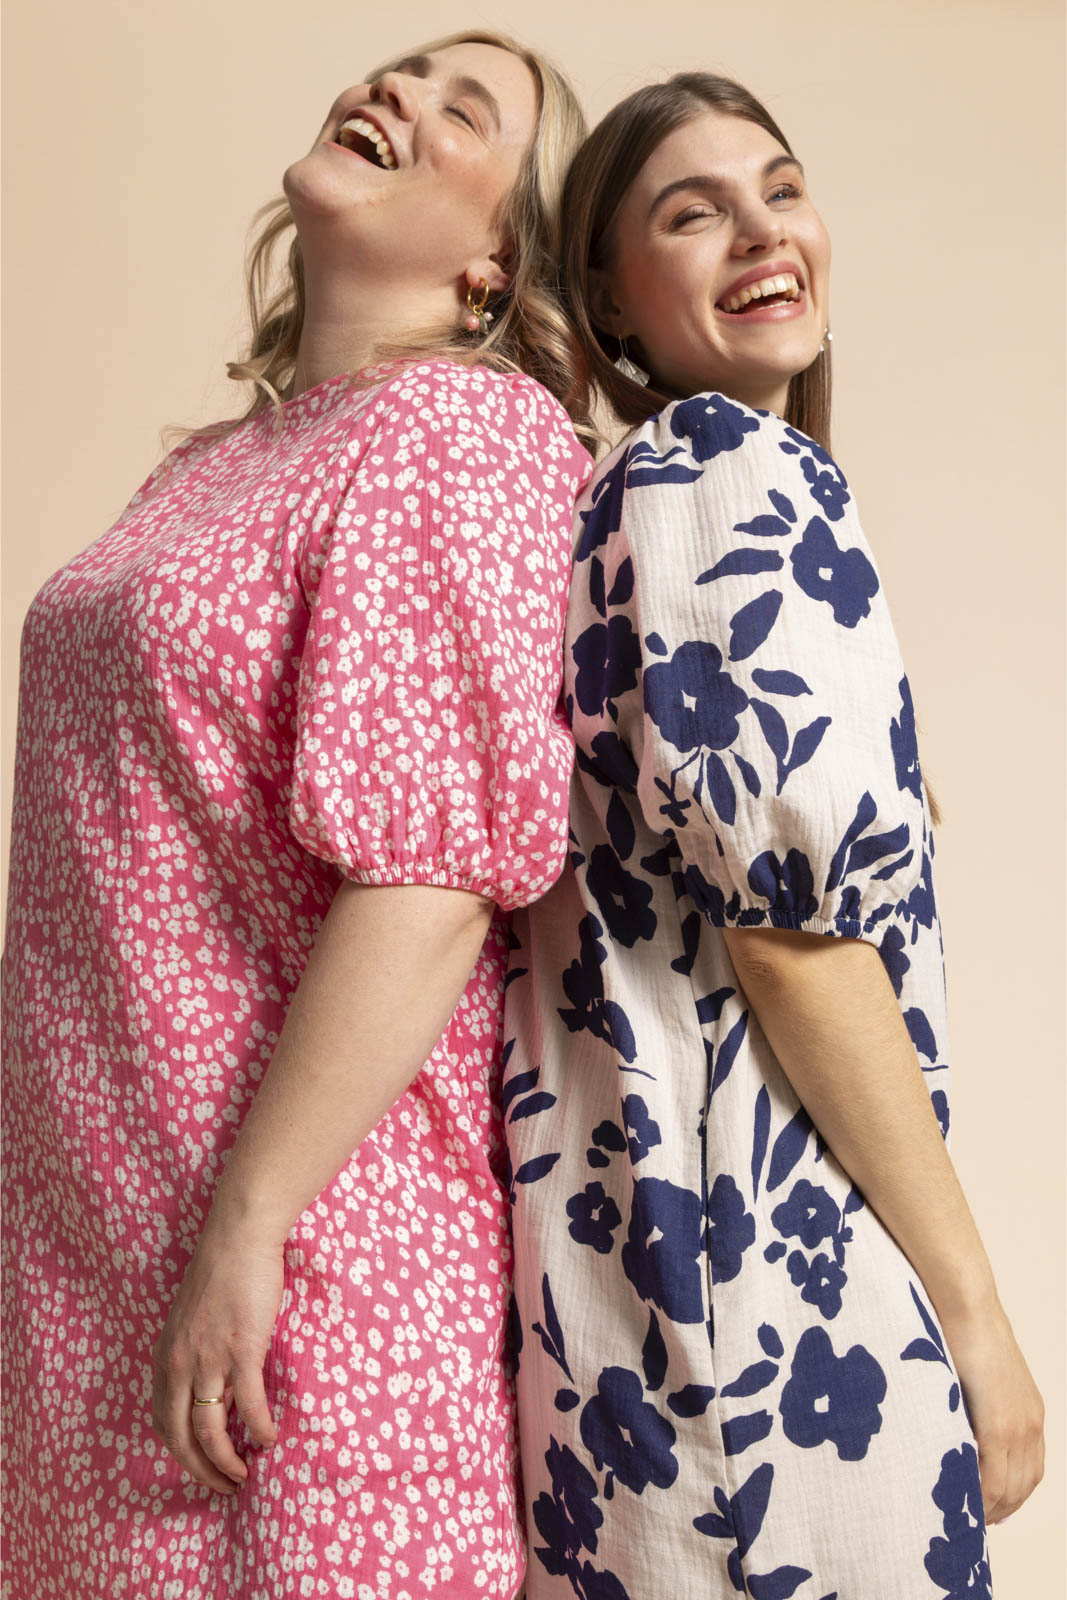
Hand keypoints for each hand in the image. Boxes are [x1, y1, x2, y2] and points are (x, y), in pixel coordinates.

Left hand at [151, 1226, 283, 1493]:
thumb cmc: (222, 1270)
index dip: (181, 1453)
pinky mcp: (241, 1351)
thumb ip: (196, 1354)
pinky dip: (259, 1429)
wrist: (239, 1236)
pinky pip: (248, 1405)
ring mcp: (208, 1360)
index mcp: (166, 1357)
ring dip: (227, 1463)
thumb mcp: (193, 1319)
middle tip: (225, 1486)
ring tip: (245, 1475)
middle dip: (202, 1471)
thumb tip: (215, 1388)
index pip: (163, 1422)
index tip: (203, 1465)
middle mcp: (179, 1365)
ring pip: (210, 1432)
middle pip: (180, 1438)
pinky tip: (272, 1438)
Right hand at [939, 1295, 1044, 1525]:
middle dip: (1002, 1509)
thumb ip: (978, 1401)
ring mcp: (1018, 1426)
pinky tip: (962, 1501)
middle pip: (1024, 1486)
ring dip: (989, 1508)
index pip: (1030, 1471)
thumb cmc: (962, 1330)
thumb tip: (955, 1421)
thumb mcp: (980, 1374)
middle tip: (975, 1522)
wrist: (966, 1304)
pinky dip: (980, 1496)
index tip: (989, 1508)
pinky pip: (992, 1477)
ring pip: (1009, 1489)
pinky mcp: (998, 1425)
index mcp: (1030, 1412)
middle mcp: (1032, 1424)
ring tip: (965, 1518)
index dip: (1012, 1495)